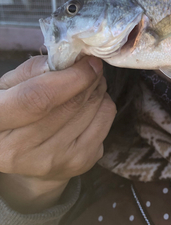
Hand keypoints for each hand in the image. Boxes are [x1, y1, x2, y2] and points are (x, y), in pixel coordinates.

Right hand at [0, 56, 116, 212]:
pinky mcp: (79, 164)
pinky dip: (104, 105)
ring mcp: (52, 161)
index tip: (86, 61)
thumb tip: (71, 60)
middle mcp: (20, 151)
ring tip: (90, 84)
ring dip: (98, 89)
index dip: (69, 78)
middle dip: (88, 78)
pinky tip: (91, 103)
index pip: (37, 99)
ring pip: (92, 111)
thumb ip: (33, 71)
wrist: (29, 159)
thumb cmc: (17, 114)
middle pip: (70, 105)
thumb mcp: (10, 88)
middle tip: (91, 66)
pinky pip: (106, 122)